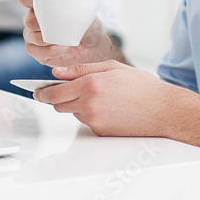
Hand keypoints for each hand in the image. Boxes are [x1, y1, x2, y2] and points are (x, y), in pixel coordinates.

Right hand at [19, 0, 119, 67]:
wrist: (95, 44)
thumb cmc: (85, 21)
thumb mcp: (79, 3)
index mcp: (40, 4)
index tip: (37, 4)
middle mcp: (34, 19)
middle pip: (27, 20)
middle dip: (39, 25)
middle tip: (54, 27)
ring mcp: (34, 36)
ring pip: (30, 36)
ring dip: (47, 40)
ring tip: (65, 42)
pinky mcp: (38, 52)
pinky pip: (35, 52)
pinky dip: (49, 51)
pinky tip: (61, 49)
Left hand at [34, 61, 174, 136]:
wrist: (164, 110)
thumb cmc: (142, 86)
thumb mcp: (111, 68)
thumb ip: (81, 69)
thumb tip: (57, 73)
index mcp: (91, 84)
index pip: (55, 92)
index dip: (42, 92)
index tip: (36, 91)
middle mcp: (90, 104)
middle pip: (59, 105)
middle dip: (59, 98)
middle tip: (67, 90)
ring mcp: (95, 121)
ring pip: (74, 113)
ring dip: (78, 105)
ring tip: (101, 96)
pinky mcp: (102, 132)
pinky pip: (87, 122)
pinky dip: (91, 115)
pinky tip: (109, 108)